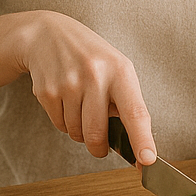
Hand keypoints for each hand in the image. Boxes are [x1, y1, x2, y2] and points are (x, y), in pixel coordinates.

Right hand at [21, 12, 156, 163]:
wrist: (48, 34)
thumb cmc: (91, 57)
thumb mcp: (116, 68)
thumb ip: (126, 102)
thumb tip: (136, 145)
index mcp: (120, 70)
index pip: (135, 112)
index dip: (142, 139)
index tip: (147, 160)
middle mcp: (95, 76)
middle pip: (97, 134)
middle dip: (99, 147)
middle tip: (100, 146)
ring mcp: (69, 83)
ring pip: (76, 133)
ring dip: (80, 131)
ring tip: (80, 106)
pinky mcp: (47, 91)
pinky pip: (59, 125)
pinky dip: (64, 121)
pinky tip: (65, 100)